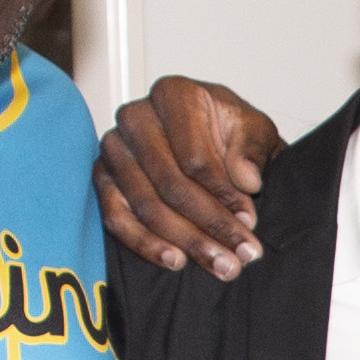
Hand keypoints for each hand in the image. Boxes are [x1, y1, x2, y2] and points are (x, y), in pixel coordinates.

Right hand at [96, 76, 278, 277]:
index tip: (249, 220)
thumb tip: (246, 178)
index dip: (223, 194)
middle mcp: (136, 117)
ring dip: (185, 241)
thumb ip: (253, 149)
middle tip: (240, 256)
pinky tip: (175, 260)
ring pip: (147, 206)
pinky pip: (116, 217)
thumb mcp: (255, 131)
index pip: (194, 157)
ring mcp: (115, 149)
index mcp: (174, 95)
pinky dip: (146, 244)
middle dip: (209, 225)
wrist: (212, 142)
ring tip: (220, 265)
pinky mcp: (104, 179)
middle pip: (170, 184)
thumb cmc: (229, 132)